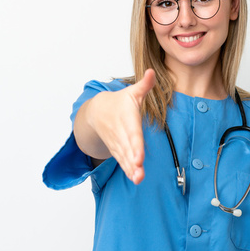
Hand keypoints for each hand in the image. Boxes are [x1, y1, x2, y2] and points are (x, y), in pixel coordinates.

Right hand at [83, 69, 155, 184]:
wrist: (97, 111)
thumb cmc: (120, 102)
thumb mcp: (132, 92)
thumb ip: (144, 85)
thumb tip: (152, 72)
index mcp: (127, 119)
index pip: (133, 134)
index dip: (135, 145)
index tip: (139, 157)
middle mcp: (121, 133)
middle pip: (127, 149)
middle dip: (133, 161)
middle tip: (139, 171)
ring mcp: (118, 143)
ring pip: (124, 157)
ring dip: (131, 169)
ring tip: (138, 178)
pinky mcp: (117, 149)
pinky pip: (122, 161)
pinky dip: (128, 170)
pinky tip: (135, 178)